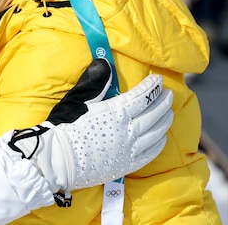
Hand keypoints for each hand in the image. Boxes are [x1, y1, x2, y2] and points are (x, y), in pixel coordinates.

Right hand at [0, 59, 172, 195]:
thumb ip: (94, 81)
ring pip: (156, 132)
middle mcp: (128, 130)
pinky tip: (161, 137)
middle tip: (168, 94)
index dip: (152, 86)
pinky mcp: (127, 164)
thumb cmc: (65, 127)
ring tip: (168, 112)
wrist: (58, 160)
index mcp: (117, 112)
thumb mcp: (77, 99)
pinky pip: (150, 152)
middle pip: (153, 113)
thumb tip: (104, 63)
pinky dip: (159, 142)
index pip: (142, 96)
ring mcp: (130, 149)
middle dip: (163, 101)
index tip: (158, 79)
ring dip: (164, 120)